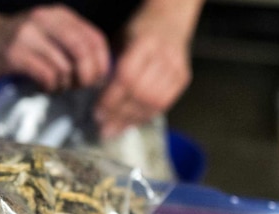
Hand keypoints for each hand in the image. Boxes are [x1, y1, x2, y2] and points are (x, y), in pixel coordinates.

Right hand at [0, 5, 110, 90]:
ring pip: (64, 66)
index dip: (102, 63)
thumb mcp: (47, 34)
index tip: (99, 80)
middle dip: (88, 75)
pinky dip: (51, 86)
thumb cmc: (18, 43)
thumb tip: (100, 71)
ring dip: (66, 83)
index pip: (94, 38)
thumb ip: (71, 44)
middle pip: (83, 50)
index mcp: (59, 14)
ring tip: (58, 86)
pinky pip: (46, 74)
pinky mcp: (14, 53)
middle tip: (81, 87)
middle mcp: (45, 19)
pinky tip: (45, 86)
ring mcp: (28, 34)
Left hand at [95, 2, 197, 138]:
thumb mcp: (120, 40)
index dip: (111, 98)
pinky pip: (164, 104)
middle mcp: (164, 56)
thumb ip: (111, 66)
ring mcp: (177, 68)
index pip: (127, 77)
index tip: (97, 111)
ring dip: (132, 119)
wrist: (170, 19)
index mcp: (145, 42)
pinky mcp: (183, 78)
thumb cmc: (140, 30)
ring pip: (153, 102)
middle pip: (140, 93)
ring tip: (115, 129)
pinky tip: (131, 122)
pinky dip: (146, 116)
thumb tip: (94, 96)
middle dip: (119, 113)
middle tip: (104, 126)